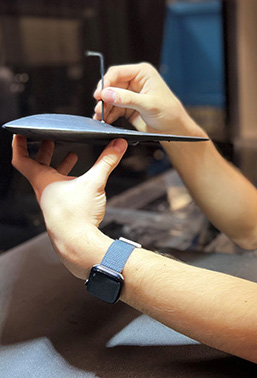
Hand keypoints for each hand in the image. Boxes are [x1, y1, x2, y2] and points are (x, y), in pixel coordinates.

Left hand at [11, 135, 127, 278]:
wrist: (77, 244)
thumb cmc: (76, 217)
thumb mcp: (94, 182)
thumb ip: (107, 161)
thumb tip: (117, 145)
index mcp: (43, 180)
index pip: (22, 159)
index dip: (19, 144)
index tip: (20, 133)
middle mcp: (44, 190)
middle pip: (37, 166)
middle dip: (44, 151)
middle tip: (50, 140)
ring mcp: (53, 201)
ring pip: (51, 178)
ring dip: (59, 166)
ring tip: (71, 156)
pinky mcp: (63, 209)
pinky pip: (62, 189)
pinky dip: (69, 179)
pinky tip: (82, 180)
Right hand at [93, 63, 198, 135]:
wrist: (174, 130)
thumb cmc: (169, 113)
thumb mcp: (148, 105)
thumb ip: (127, 99)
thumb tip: (107, 93)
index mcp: (143, 73)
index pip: (118, 72)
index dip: (106, 82)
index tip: (99, 94)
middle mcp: (136, 81)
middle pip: (111, 85)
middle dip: (104, 97)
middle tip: (99, 107)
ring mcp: (131, 94)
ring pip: (110, 97)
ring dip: (105, 107)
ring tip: (101, 116)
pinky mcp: (128, 107)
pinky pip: (113, 108)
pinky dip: (108, 114)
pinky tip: (106, 120)